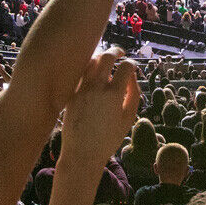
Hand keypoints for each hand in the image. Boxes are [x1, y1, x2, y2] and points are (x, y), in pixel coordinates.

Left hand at [58, 49, 140, 170]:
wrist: (82, 153)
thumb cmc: (109, 139)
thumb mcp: (128, 119)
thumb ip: (134, 94)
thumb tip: (132, 76)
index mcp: (114, 94)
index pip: (125, 66)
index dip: (132, 64)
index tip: (133, 67)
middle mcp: (96, 88)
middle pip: (106, 56)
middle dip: (116, 51)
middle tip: (121, 53)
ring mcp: (81, 90)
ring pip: (90, 62)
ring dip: (100, 58)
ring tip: (107, 62)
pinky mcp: (71, 94)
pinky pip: (80, 74)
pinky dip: (89, 69)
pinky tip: (94, 74)